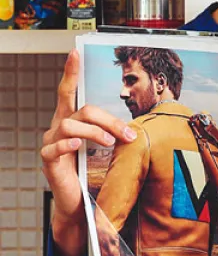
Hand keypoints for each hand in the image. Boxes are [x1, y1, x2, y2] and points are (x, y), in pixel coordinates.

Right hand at [40, 49, 136, 255]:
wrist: (79, 203)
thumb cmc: (91, 172)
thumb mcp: (103, 148)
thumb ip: (110, 132)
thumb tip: (132, 128)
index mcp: (72, 120)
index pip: (69, 92)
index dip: (71, 72)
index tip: (74, 52)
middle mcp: (58, 127)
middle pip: (81, 109)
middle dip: (108, 118)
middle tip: (127, 133)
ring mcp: (51, 143)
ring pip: (71, 125)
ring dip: (96, 131)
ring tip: (110, 143)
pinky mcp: (48, 160)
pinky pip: (55, 147)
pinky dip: (68, 144)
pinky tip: (78, 146)